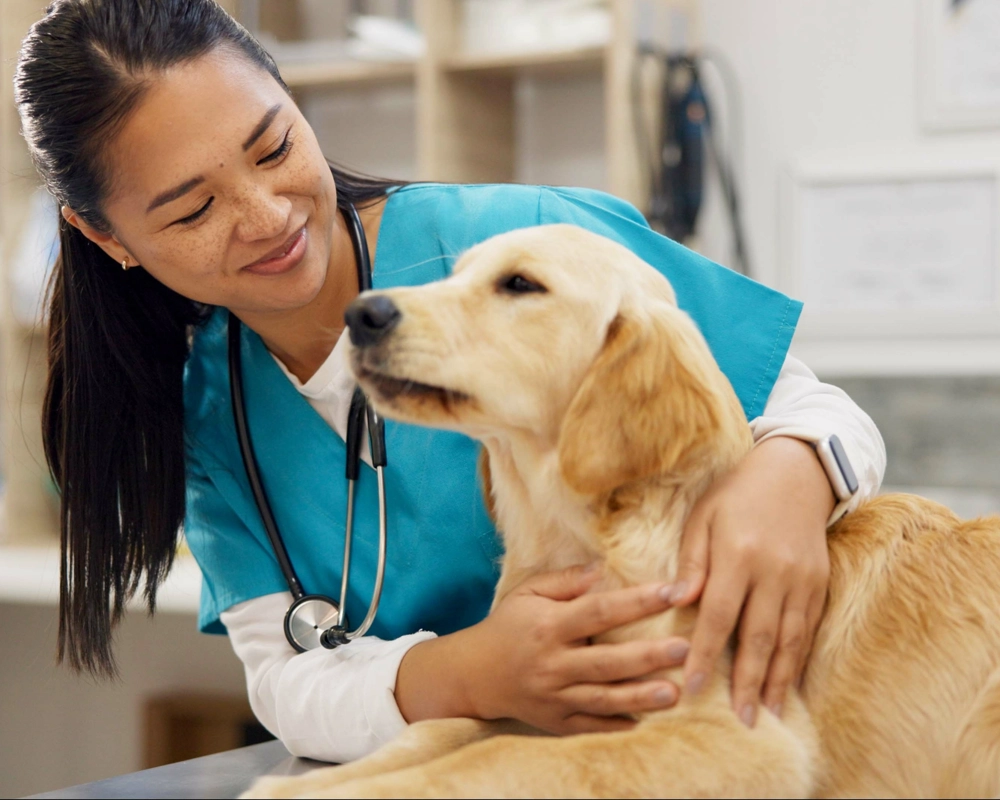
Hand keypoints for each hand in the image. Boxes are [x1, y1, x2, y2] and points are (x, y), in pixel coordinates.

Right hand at [396, 565, 689, 733]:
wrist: (474, 675)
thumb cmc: (508, 626)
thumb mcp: (528, 593)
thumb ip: (565, 581)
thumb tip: (602, 569)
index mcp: (549, 626)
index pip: (599, 611)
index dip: (637, 601)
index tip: (671, 591)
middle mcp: (553, 663)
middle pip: (606, 660)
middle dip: (647, 656)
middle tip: (684, 648)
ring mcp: (554, 696)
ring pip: (603, 698)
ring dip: (640, 697)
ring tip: (674, 693)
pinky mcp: (555, 722)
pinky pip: (590, 725)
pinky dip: (616, 725)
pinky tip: (645, 721)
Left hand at [670, 437, 833, 726]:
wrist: (795, 473)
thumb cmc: (737, 494)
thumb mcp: (703, 516)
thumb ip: (692, 560)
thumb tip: (678, 601)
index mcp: (739, 553)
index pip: (719, 614)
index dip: (707, 654)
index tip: (694, 688)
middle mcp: (774, 570)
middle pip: (759, 636)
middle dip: (748, 682)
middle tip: (740, 720)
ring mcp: (802, 579)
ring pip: (790, 639)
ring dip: (778, 681)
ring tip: (768, 715)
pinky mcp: (820, 583)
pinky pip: (809, 629)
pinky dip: (799, 660)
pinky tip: (790, 684)